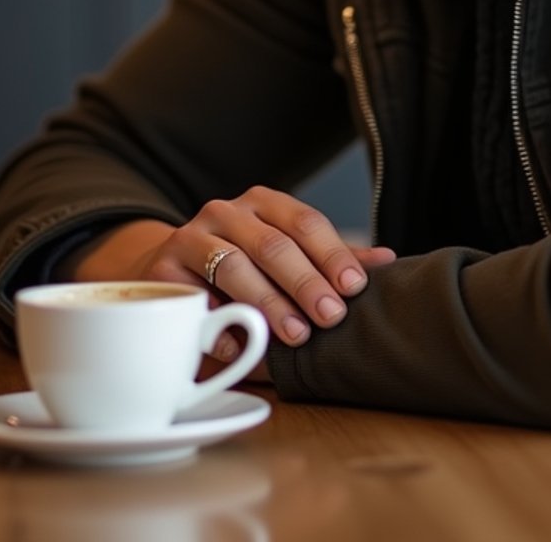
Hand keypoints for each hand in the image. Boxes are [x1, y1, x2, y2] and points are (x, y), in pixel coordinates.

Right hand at [70, 188, 396, 349]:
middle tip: (331, 318)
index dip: (333, 254)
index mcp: (264, 203)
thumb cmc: (242, 267)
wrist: (166, 272)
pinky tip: (237, 347)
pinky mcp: (162, 269)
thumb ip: (331, 259)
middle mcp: (227, 211)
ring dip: (268, 303)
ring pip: (234, 265)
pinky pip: (193, 295)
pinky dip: (217, 323)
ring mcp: (190, 236)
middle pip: (273, 244)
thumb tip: (388, 260)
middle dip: (306, 283)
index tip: (355, 288)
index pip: (305, 221)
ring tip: (295, 336)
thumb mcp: (286, 257)